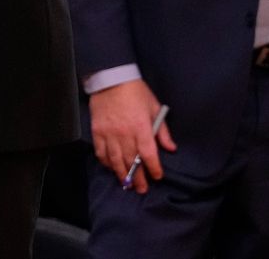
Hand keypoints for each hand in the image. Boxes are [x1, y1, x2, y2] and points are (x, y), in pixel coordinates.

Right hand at [88, 79, 174, 194]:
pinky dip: (106, 162)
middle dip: (138, 178)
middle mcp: (125, 133)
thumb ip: (162, 130)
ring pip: (116, 160)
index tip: (157, 176)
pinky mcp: (98, 131)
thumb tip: (171, 147)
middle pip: (132, 161)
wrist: (112, 78)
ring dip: (122, 174)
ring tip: (126, 184)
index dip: (154, 168)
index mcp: (141, 127)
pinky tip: (111, 167)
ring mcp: (109, 133)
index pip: (149, 154)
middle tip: (142, 188)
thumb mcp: (154, 107)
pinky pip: (101, 152)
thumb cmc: (135, 91)